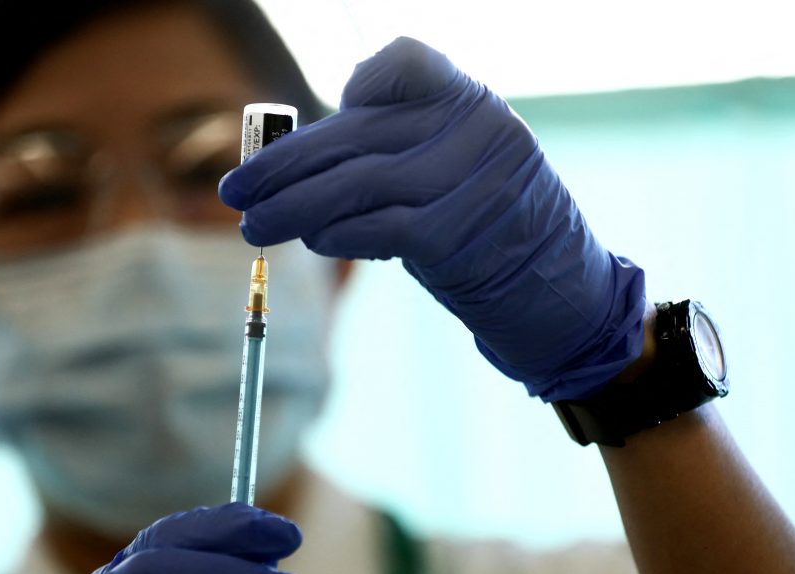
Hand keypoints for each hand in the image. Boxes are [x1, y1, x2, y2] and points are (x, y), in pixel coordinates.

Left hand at [220, 37, 645, 400]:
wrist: (558, 290)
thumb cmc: (492, 226)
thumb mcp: (457, 167)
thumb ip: (398, 147)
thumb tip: (303, 155)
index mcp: (472, 102)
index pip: (406, 61)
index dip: (359, 84)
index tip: (328, 112)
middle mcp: (474, 129)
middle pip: (356, 133)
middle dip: (285, 164)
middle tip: (236, 189)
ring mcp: (468, 180)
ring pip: (356, 183)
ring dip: (292, 207)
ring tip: (252, 225)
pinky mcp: (455, 234)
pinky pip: (376, 227)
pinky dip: (334, 234)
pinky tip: (311, 241)